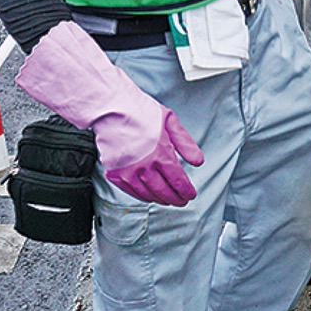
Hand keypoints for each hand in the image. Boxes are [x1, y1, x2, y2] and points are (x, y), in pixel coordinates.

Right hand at [16, 22, 204, 205]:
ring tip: (168, 200)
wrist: (112, 109)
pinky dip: (142, 196)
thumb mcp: (171, 122)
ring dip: (160, 199)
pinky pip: (131, 191)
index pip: (178, 180)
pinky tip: (149, 195)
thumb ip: (186, 143)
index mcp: (161, 153)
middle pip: (164, 190)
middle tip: (182, 201)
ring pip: (148, 194)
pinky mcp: (115, 173)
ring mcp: (128, 172)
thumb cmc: (141, 111)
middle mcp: (145, 166)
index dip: (186, 190)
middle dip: (176, 198)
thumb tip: (198, 161)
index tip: (190, 194)